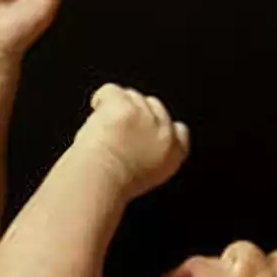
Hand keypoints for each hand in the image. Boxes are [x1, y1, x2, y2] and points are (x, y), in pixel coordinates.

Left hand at [74, 83, 189, 196]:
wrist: (100, 180)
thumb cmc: (114, 186)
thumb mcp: (146, 178)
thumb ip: (151, 157)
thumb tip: (139, 146)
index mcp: (174, 153)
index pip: (179, 130)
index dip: (159, 124)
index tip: (144, 128)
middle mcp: (164, 131)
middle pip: (154, 105)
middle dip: (135, 112)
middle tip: (115, 129)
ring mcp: (144, 114)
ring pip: (131, 96)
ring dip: (116, 106)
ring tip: (102, 126)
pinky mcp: (123, 104)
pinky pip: (111, 90)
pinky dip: (101, 98)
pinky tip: (96, 109)